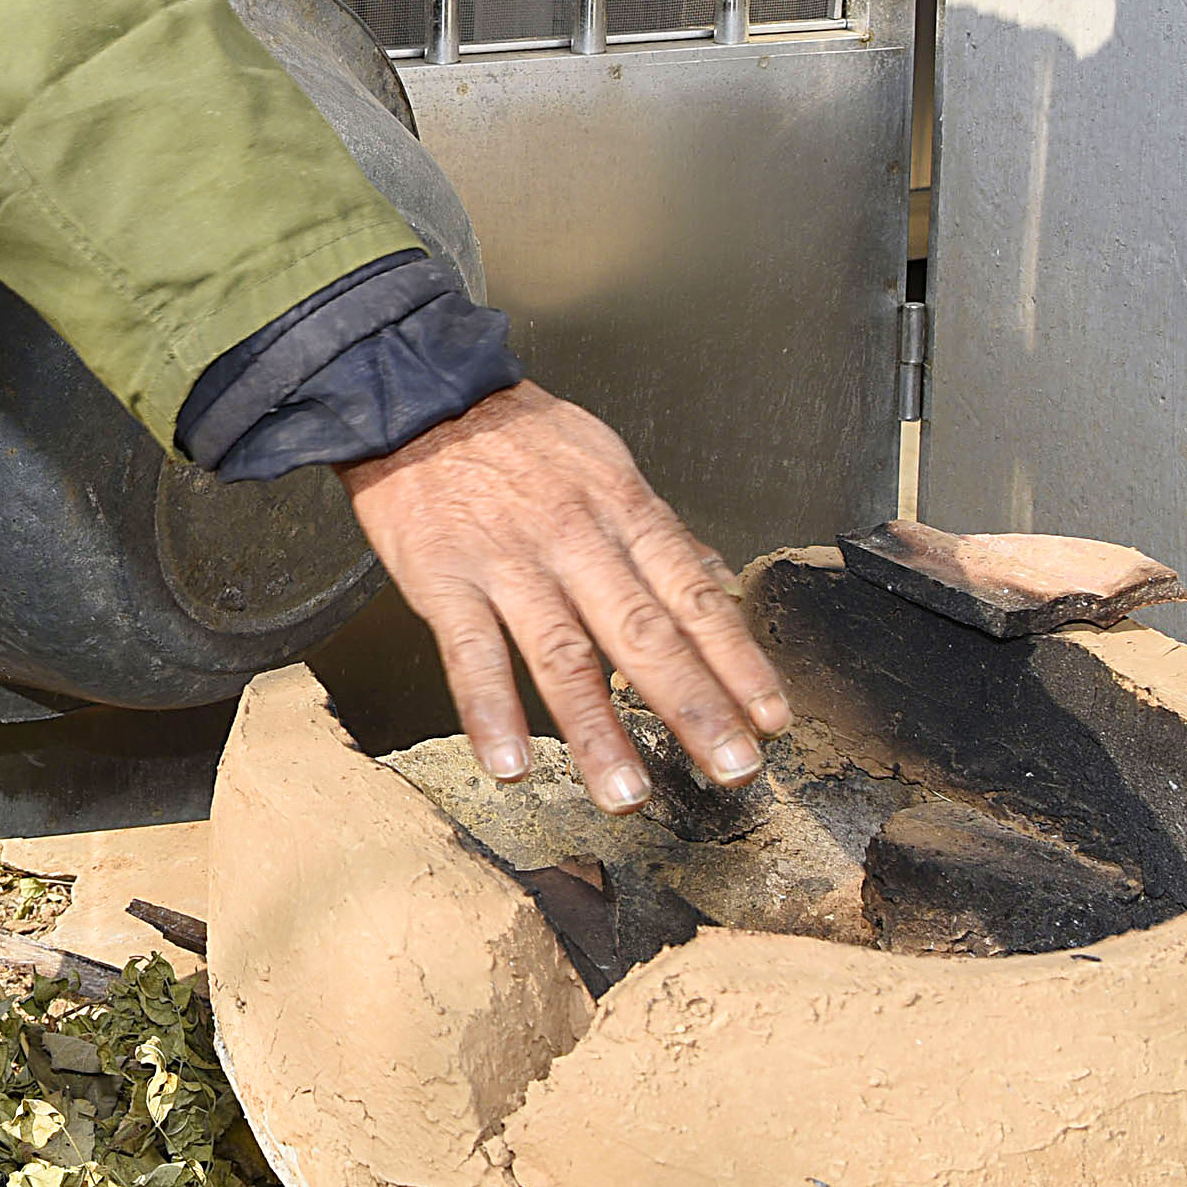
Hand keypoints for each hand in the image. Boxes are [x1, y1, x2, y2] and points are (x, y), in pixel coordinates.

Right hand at [341, 383, 792, 806]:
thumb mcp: (605, 461)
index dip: (736, 659)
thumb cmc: (514, 433)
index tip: (769, 718)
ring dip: (597, 731)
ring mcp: (508, 561)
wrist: (418, 392)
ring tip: (626, 794)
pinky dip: (490, 711)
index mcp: (622, 508)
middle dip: (693, 706)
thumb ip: (658, 530)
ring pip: (563, 654)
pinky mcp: (443, 577)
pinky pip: (470, 652)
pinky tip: (509, 763)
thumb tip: (717, 578)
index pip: (693, 593)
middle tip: (731, 769)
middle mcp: (575, 538)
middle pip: (644, 631)